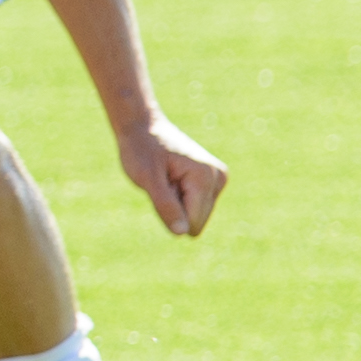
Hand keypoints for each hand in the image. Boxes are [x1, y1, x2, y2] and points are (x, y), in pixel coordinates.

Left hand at [113, 110, 227, 237]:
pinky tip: (173, 178)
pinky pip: (197, 208)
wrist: (144, 127)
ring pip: (197, 216)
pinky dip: (181, 198)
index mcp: (205, 177)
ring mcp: (219, 179)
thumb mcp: (147, 178)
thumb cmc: (141, 150)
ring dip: (177, 203)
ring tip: (167, 179)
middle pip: (196, 221)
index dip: (169, 212)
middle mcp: (219, 177)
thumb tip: (182, 233)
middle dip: (175, 208)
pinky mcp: (214, 181)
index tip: (161, 185)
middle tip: (163, 182)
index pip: (192, 223)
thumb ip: (165, 206)